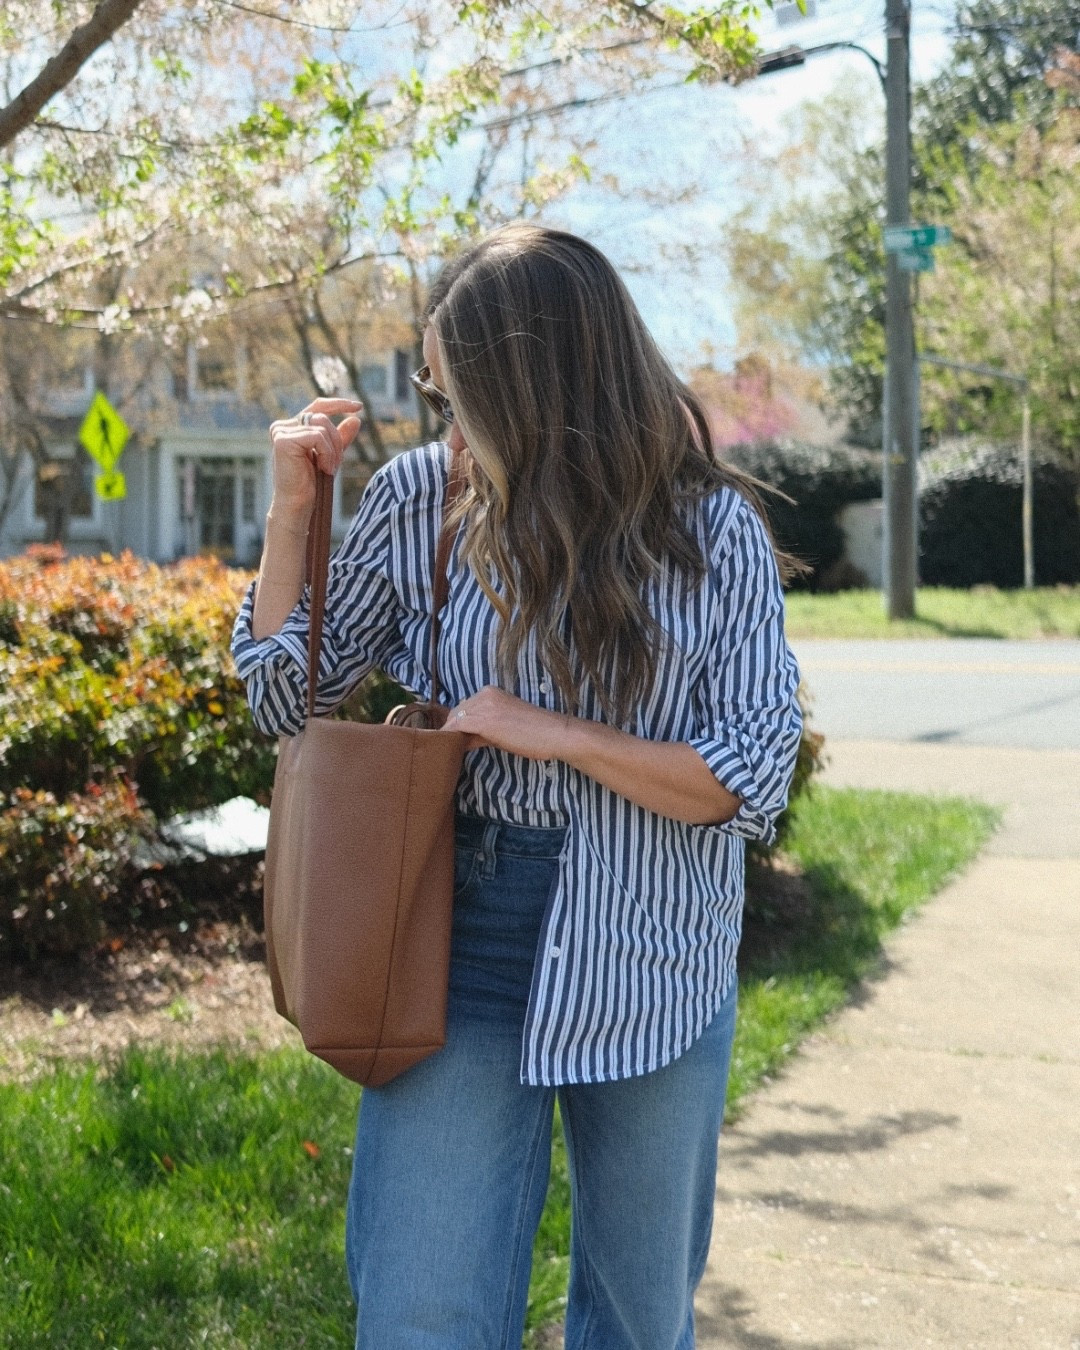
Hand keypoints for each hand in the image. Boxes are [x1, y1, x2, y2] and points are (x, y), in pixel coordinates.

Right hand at [268, 398, 363, 523]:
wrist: (298, 504)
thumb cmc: (312, 483)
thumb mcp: (331, 455)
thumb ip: (341, 437)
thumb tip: (356, 419)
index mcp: (292, 427)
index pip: (317, 407)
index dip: (338, 404)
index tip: (359, 407)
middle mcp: (283, 426)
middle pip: (322, 418)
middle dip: (336, 440)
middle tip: (335, 465)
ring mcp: (281, 432)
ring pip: (321, 426)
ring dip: (332, 450)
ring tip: (328, 469)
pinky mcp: (283, 440)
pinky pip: (317, 436)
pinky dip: (326, 453)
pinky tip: (323, 468)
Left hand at [444, 686, 568, 761]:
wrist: (553, 734)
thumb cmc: (535, 733)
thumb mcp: (504, 726)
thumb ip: (483, 729)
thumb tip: (464, 738)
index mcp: (491, 692)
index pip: (465, 708)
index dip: (459, 725)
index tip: (456, 740)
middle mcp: (484, 694)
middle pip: (456, 713)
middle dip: (453, 730)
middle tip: (452, 748)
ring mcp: (483, 706)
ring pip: (454, 721)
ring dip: (450, 736)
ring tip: (449, 751)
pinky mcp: (483, 721)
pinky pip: (456, 729)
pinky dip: (450, 738)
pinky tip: (450, 750)